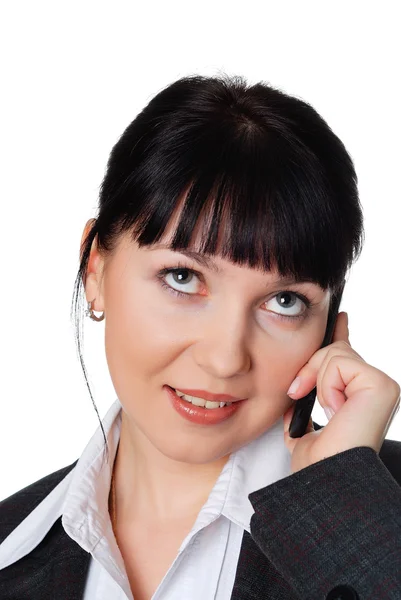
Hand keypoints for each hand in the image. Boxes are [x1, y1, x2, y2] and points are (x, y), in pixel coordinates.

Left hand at [283, 312, 400, 473]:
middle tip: (297, 392)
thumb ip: (307, 398)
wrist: (323, 478)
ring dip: (316, 380)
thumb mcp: (302, 421)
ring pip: (334, 353)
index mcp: (361, 395)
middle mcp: (376, 388)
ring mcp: (382, 385)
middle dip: (310, 369)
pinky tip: (335, 408)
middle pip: (335, 350)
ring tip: (324, 409)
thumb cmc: (316, 460)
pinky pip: (339, 362)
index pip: (348, 356)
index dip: (340, 334)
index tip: (337, 317)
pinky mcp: (381, 385)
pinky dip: (327, 383)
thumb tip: (300, 383)